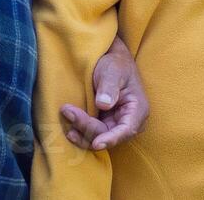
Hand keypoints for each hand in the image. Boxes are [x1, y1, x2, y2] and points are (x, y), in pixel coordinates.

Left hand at [59, 33, 148, 150]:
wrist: (109, 59)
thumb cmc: (114, 63)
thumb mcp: (113, 70)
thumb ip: (109, 86)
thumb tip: (104, 105)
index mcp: (137, 110)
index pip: (127, 130)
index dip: (111, 139)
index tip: (96, 143)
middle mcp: (127, 121)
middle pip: (107, 134)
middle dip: (87, 127)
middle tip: (67, 111)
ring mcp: (114, 125)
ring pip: (97, 138)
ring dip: (81, 131)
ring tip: (66, 116)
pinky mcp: (103, 124)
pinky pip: (92, 134)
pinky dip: (80, 132)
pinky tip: (69, 128)